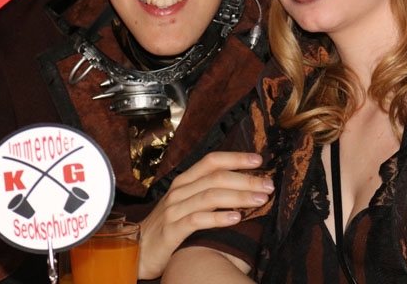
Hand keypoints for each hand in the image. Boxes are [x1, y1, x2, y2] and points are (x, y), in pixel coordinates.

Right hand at [137, 151, 272, 279]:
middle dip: (245, 179)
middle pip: (216, 177)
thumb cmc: (169, 226)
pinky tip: (236, 218)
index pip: (211, 161)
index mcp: (184, 181)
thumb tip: (243, 186)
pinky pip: (197, 220)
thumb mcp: (187, 204)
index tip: (259, 160)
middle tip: (268, 185)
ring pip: (210, 196)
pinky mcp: (171, 230)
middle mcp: (179, 191)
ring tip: (260, 200)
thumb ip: (208, 193)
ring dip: (239, 197)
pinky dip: (219, 218)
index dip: (236, 158)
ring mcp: (174, 210)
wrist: (138, 250)